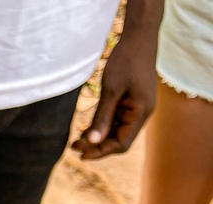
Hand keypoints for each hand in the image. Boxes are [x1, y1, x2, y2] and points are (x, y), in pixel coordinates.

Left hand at [72, 34, 157, 159]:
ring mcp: (136, 108)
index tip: (80, 154)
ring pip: (115, 131)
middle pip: (118, 140)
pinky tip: (85, 128)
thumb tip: (92, 141)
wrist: (138, 38)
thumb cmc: (126, 61)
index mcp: (141, 113)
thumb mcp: (111, 90)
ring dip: (97, 137)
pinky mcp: (130, 102)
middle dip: (96, 146)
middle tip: (73, 147)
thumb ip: (101, 117)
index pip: (121, 143)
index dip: (100, 151)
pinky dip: (101, 126)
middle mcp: (141, 114)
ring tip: (76, 140)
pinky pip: (115, 120)